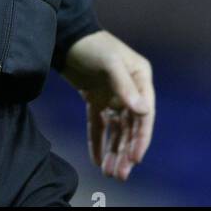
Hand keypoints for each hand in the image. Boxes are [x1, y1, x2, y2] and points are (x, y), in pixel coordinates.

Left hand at [60, 29, 154, 180]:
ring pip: (116, 129)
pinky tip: (97, 161)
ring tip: (110, 173)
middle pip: (131, 126)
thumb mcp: (110, 62)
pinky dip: (98, 142)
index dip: (141, 138)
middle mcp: (130, 89)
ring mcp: (112, 95)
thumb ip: (125, 86)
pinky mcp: (95, 98)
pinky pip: (99, 124)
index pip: (145, 114)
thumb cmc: (92, 45)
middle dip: (126, 151)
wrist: (66, 35)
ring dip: (114, 151)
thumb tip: (143, 110)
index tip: (135, 159)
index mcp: (140, 78)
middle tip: (121, 175)